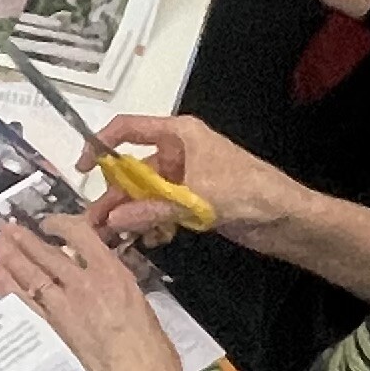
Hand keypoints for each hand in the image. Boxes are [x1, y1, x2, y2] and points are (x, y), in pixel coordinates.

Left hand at [0, 204, 193, 370]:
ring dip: (11, 259)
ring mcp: (67, 308)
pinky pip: (27, 303)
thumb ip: (114, 282)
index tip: (49, 223)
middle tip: (5, 229)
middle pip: (47, 254)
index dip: (59, 223)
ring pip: (32, 276)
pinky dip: (11, 289)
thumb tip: (96, 274)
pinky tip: (0, 279)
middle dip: (24, 240)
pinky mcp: (55, 330)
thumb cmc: (151, 347)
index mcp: (113, 273)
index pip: (80, 235)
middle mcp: (86, 284)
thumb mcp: (138, 300)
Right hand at [91, 113, 302, 254]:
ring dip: (132, 215)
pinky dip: (153, 224)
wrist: (287, 219)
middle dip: (115, 197)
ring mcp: (185, 178)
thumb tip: (112, 218)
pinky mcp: (193, 202)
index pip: (129, 129)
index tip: (82, 169)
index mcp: (179, 134)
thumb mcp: (197, 198)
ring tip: (115, 239)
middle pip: (133, 170)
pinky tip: (151, 241)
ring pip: (145, 194)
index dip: (101, 144)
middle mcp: (178, 152)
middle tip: (95, 225)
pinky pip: (161, 210)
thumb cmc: (248, 192)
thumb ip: (153, 208)